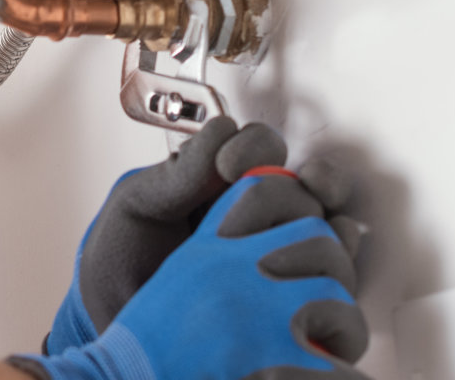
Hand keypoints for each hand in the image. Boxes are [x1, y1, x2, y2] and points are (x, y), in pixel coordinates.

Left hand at [16, 170, 370, 379]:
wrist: (119, 320)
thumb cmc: (123, 261)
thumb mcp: (138, 205)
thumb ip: (179, 172)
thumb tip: (223, 135)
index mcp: (224, 180)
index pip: (262, 146)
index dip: (253, 148)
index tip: (225, 167)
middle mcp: (262, 211)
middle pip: (306, 182)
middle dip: (290, 187)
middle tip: (264, 201)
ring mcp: (282, 250)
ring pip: (330, 223)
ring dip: (323, 221)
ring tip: (302, 232)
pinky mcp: (295, 293)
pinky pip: (335, 274)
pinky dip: (335, 263)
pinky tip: (313, 265)